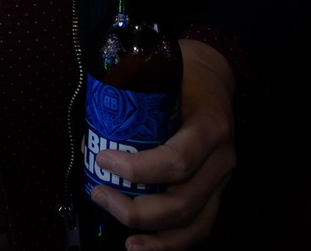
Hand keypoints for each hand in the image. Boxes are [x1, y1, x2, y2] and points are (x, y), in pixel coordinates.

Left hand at [88, 39, 236, 250]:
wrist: (213, 78)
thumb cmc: (180, 76)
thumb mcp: (156, 77)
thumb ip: (126, 106)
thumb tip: (88, 143)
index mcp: (209, 125)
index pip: (178, 160)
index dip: (138, 169)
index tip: (103, 160)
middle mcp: (222, 158)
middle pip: (182, 201)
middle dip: (137, 209)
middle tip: (100, 196)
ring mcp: (222, 180)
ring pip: (193, 222)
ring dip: (152, 233)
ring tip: (122, 237)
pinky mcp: (217, 194)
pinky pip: (199, 228)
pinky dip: (170, 243)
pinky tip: (143, 246)